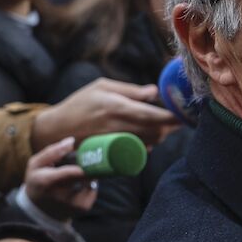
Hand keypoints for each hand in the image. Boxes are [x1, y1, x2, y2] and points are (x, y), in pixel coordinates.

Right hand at [23, 137, 98, 220]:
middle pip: (83, 176)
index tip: (87, 160)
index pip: (66, 174)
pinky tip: (78, 185)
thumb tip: (71, 141)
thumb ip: (52, 151)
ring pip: (91, 181)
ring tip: (76, 174)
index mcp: (46, 181)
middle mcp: (61, 195)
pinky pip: (94, 189)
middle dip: (88, 165)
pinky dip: (89, 184)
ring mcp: (73, 203)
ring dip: (88, 174)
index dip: (79, 168)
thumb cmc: (37, 181)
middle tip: (88, 158)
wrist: (39, 210)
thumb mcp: (36, 164)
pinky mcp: (83, 207)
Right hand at [32, 78, 176, 150]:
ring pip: (150, 143)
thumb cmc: (80, 104)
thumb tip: (155, 92)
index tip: (185, 114)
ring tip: (162, 126)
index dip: (172, 117)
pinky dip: (148, 145)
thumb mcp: (102, 87)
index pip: (152, 115)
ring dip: (160, 136)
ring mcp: (116, 142)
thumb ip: (130, 90)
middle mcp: (118, 126)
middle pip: (155, 131)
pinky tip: (148, 137)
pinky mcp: (113, 154)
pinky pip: (138, 152)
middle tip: (176, 119)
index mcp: (116, 107)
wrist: (56, 130)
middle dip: (170, 127)